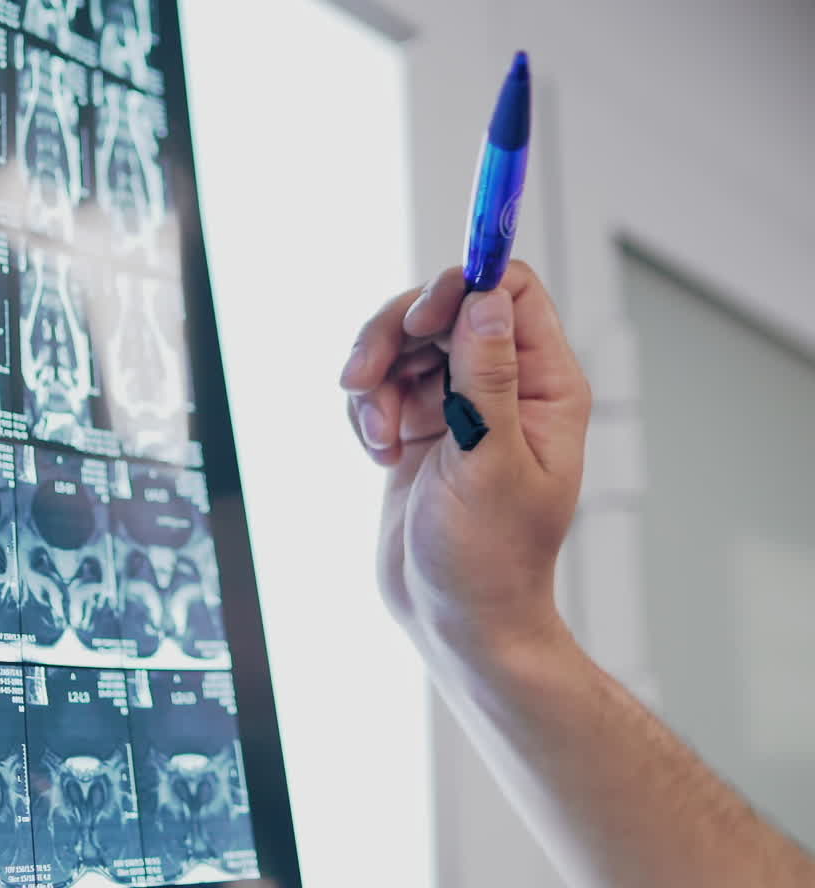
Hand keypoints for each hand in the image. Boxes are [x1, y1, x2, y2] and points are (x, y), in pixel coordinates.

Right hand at [340, 262, 590, 667]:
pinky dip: (366, 409)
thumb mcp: (487, 462)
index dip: (461, 287)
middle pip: (442, 307)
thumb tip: (487, 298)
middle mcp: (505, 383)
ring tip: (375, 435)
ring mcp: (461, 400)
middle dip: (392, 336)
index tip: (416, 318)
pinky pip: (382, 381)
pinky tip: (377, 453)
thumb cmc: (488, 558)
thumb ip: (488, 376)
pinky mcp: (422, 421)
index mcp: (544, 387)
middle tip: (361, 378)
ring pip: (403, 341)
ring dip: (373, 380)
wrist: (454, 618)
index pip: (510, 292)